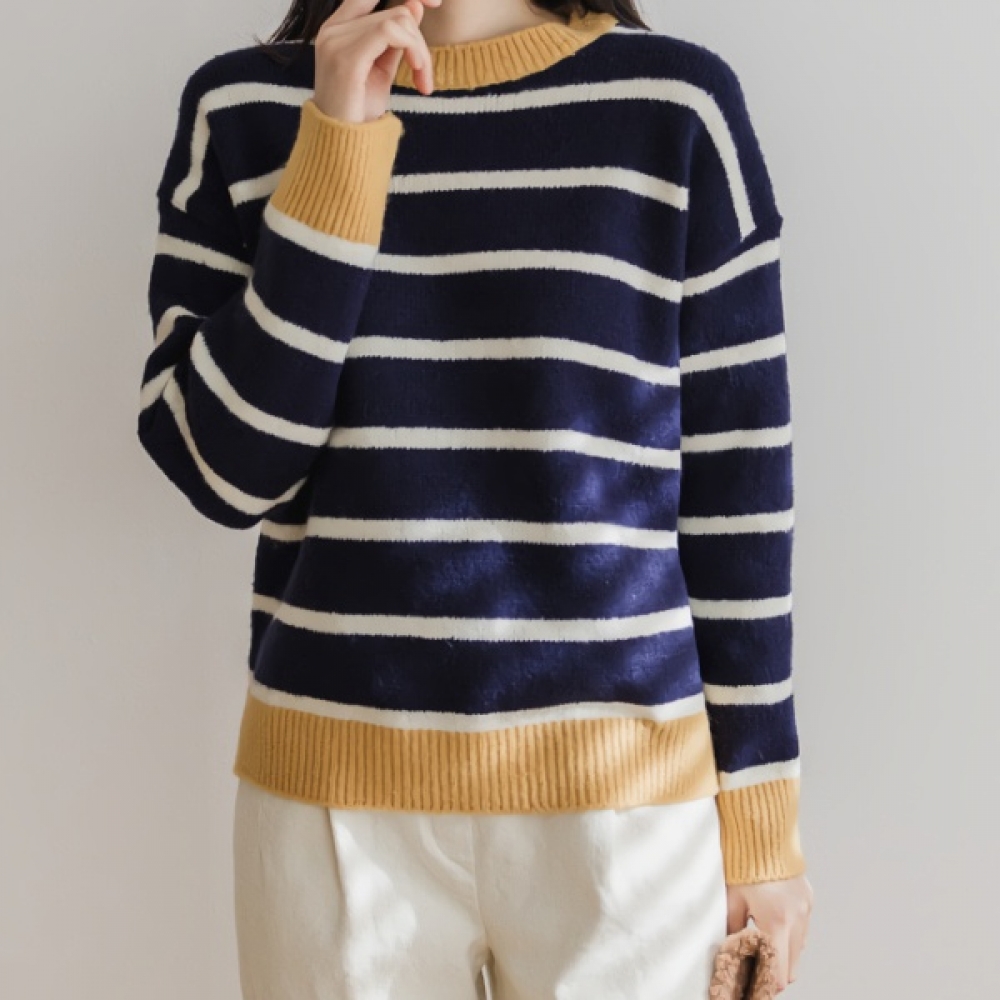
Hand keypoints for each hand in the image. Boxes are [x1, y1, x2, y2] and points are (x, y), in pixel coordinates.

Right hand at [313, 0, 442, 122]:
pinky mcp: (347, 57)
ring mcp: (336, 41)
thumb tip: (415, 5)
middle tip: (425, 77)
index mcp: (337, 29)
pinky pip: (392, 31)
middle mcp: (332, 29)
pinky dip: (414, 50)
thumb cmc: (359, 113)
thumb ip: (395, 40)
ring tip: (422, 82)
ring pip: (399, 21)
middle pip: (395, 12)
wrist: (342, 146)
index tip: (434, 3)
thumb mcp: (381, 70)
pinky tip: (418, 76)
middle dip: (420, 43)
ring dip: (421, 52)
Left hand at [726, 874, 812, 991]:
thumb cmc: (743, 864)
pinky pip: (803, 930)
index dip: (765, 986)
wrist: (763, 833)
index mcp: (776, 921)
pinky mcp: (809, 900)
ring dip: (784, 957)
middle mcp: (796, 919)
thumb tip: (730, 953)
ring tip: (762, 952)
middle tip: (755, 976)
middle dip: (774, 977)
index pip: (776, 972)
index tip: (753, 990)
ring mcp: (806, 910)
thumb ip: (733, 930)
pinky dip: (791, 937)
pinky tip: (773, 929)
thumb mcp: (732, 899)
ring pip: (799, 951)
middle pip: (791, 969)